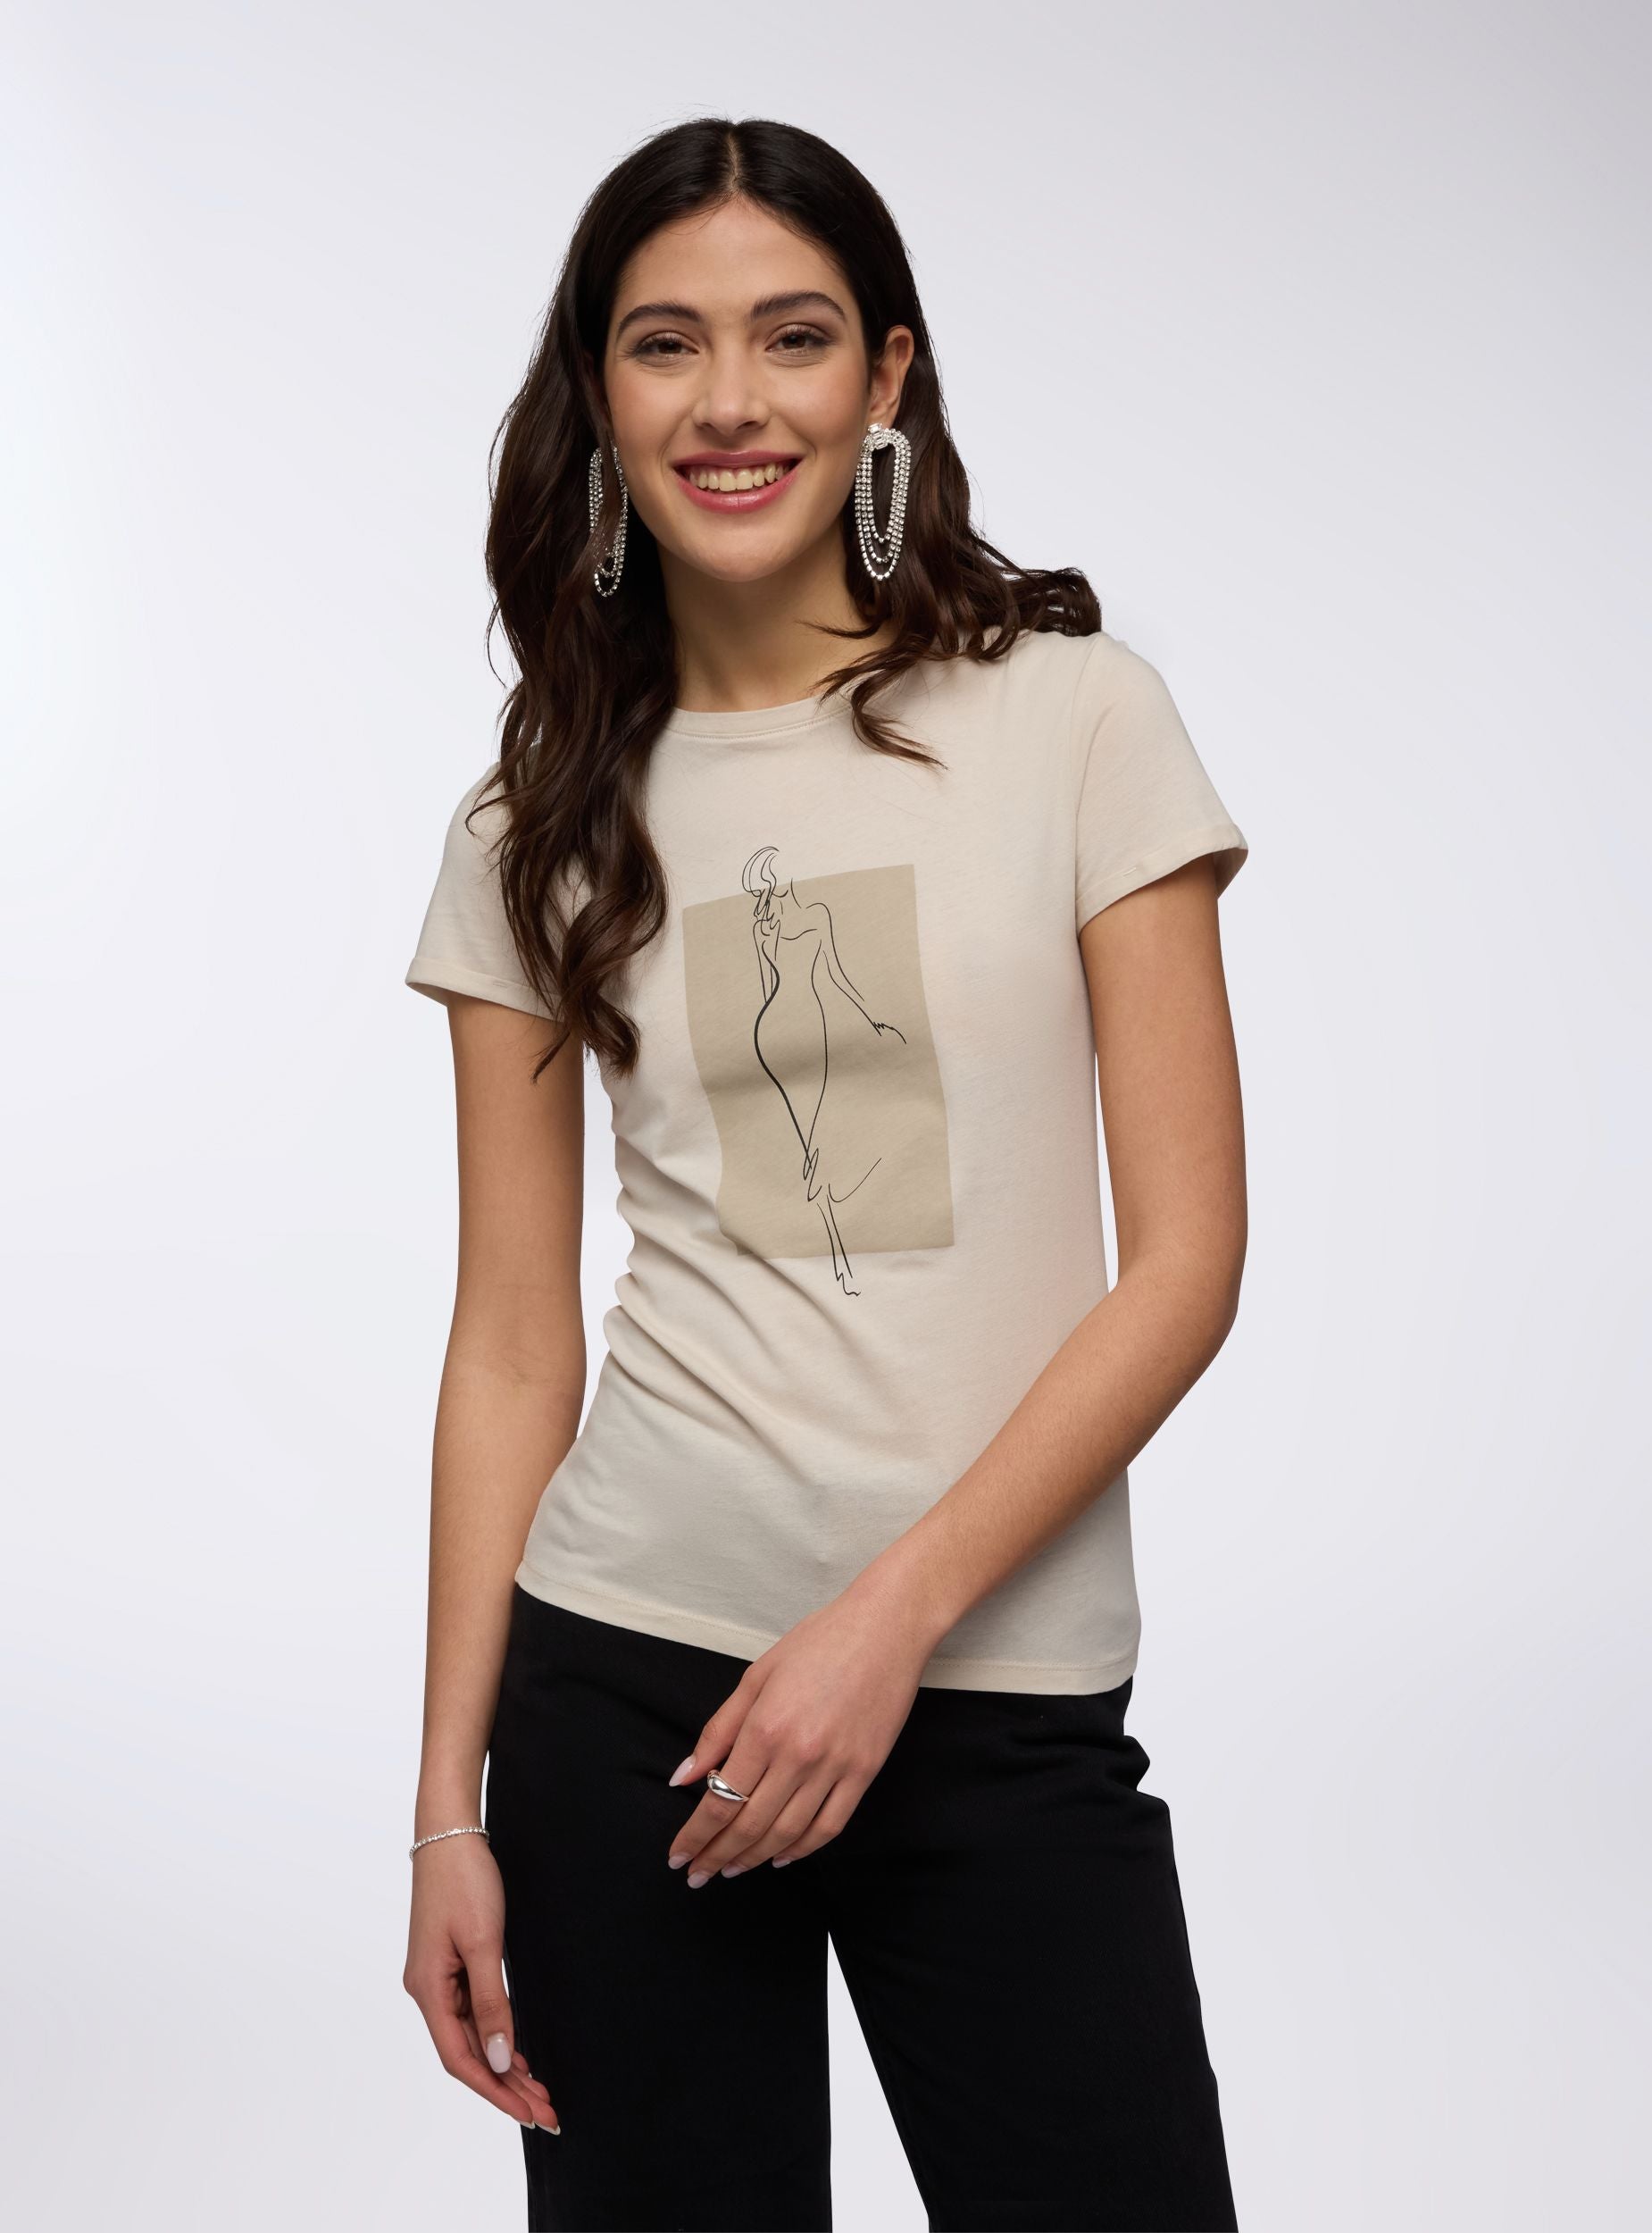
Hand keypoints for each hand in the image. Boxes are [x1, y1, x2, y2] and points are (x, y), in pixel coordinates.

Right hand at [403, 1832, 560, 2133]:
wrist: (450, 1833)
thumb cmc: (464, 1880)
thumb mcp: (483, 1942)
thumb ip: (492, 2002)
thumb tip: (501, 2058)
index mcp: (428, 1990)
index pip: (461, 2059)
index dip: (494, 2091)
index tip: (528, 2114)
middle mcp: (428, 1991)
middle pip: (468, 2054)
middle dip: (506, 2087)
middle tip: (547, 2114)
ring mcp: (439, 1978)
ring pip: (473, 2036)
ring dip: (505, 2066)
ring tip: (540, 2092)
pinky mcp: (452, 1965)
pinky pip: (474, 2013)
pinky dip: (498, 2036)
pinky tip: (519, 2054)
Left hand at [664, 1580, 934, 1884]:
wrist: (886, 1627)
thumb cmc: (818, 1642)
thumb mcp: (757, 1676)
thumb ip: (718, 1730)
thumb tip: (683, 1776)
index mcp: (765, 1728)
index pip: (720, 1800)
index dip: (696, 1836)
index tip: (678, 1857)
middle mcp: (798, 1755)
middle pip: (750, 1825)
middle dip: (717, 1855)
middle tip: (698, 1875)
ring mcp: (836, 1767)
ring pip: (787, 1833)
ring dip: (754, 1858)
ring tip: (731, 1869)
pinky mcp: (865, 1772)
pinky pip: (830, 1826)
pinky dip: (803, 1850)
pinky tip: (782, 1857)